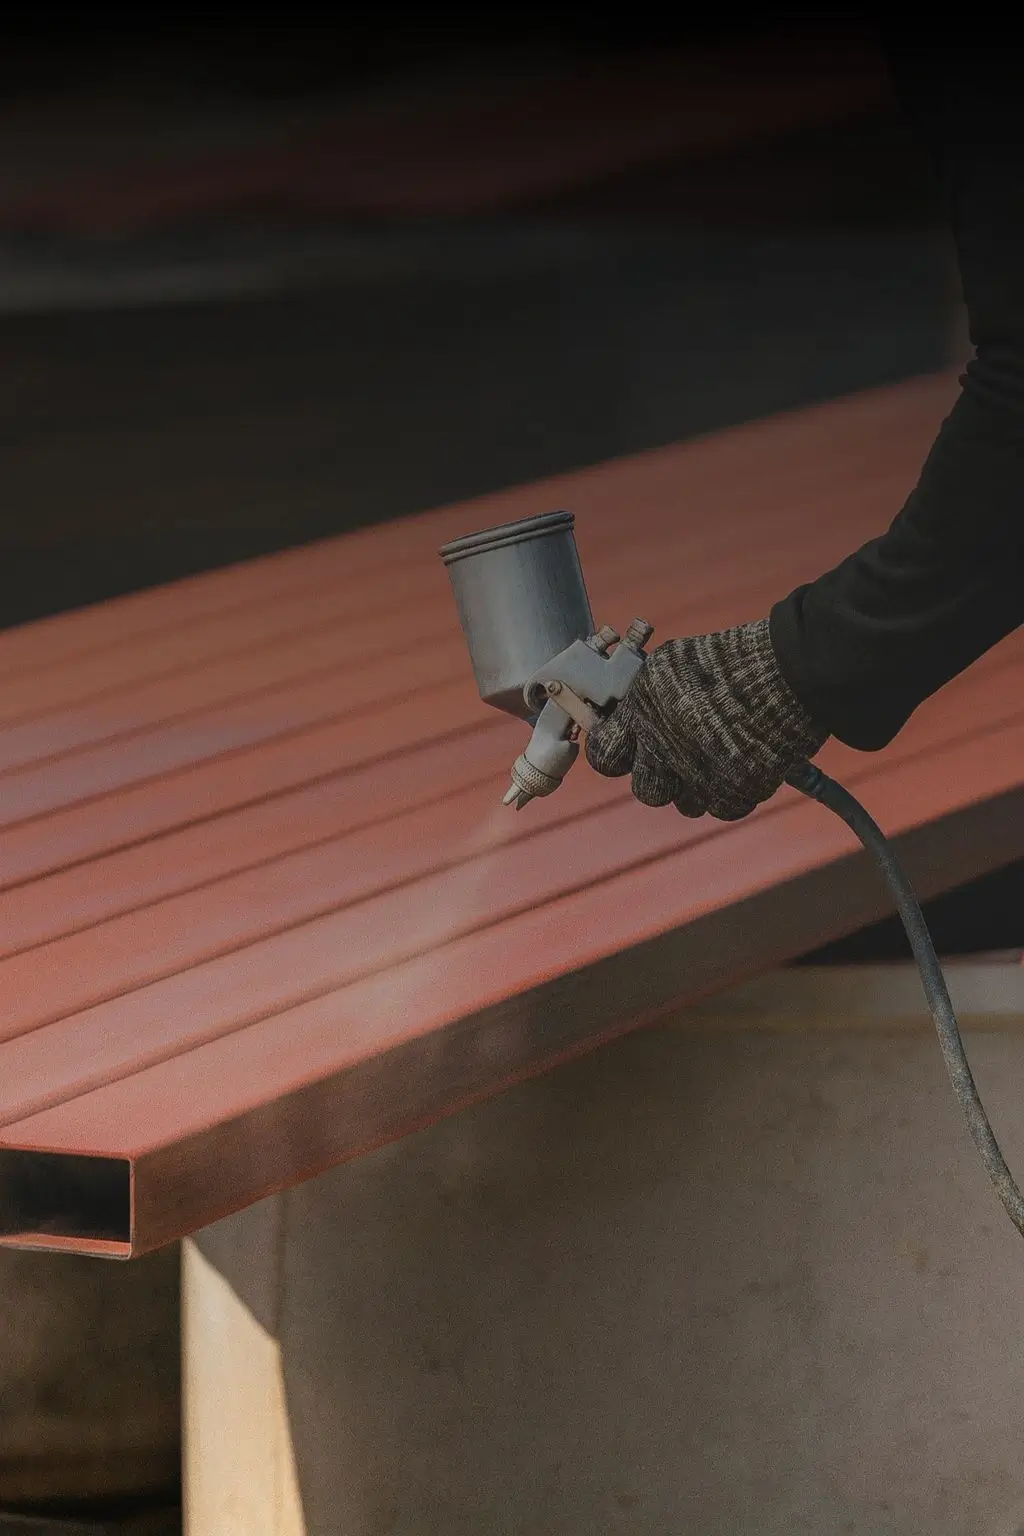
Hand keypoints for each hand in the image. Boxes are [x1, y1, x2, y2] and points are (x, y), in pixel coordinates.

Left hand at [585, 619, 827, 820]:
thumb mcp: (670, 664)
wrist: (790, 669)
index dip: (615, 752)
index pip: (604, 756)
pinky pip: (722, 808)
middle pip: (646, 790)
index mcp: (641, 714)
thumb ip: (642, 697)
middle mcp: (664, 751)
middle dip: (658, 774)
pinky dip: (729, 791)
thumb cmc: (729, 658)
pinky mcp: (738, 792)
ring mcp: (701, 777)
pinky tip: (738, 764)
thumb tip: (624, 714)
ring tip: (713, 756)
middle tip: (675, 755)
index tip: (626, 746)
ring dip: (694, 786)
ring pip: (685, 804)